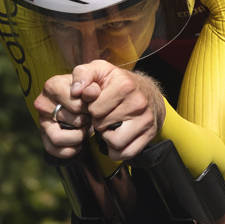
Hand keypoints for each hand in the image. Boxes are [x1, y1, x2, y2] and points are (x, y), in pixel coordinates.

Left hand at [35, 62, 163, 161]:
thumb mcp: (99, 69)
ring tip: (109, 126)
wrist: (147, 91)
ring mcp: (145, 120)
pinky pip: (126, 153)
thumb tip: (75, 91)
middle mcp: (138, 103)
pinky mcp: (149, 134)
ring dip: (107, 137)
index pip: (94, 110)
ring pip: (114, 142)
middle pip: (102, 126)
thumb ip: (82, 75)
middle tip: (103, 114)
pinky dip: (117, 150)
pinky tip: (116, 137)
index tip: (96, 102)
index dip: (91, 108)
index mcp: (124, 85)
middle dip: (98, 122)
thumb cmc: (117, 81)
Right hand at [35, 73, 92, 159]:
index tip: (91, 104)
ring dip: (78, 137)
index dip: (89, 108)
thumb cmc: (87, 90)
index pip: (75, 104)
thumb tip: (91, 93)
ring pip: (59, 138)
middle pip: (72, 121)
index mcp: (52, 86)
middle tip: (89, 116)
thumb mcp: (92, 80)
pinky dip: (71, 150)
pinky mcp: (44, 137)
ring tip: (84, 128)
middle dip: (86, 121)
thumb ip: (92, 84)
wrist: (82, 101)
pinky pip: (55, 150)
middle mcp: (42, 103)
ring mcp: (42, 121)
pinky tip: (79, 141)